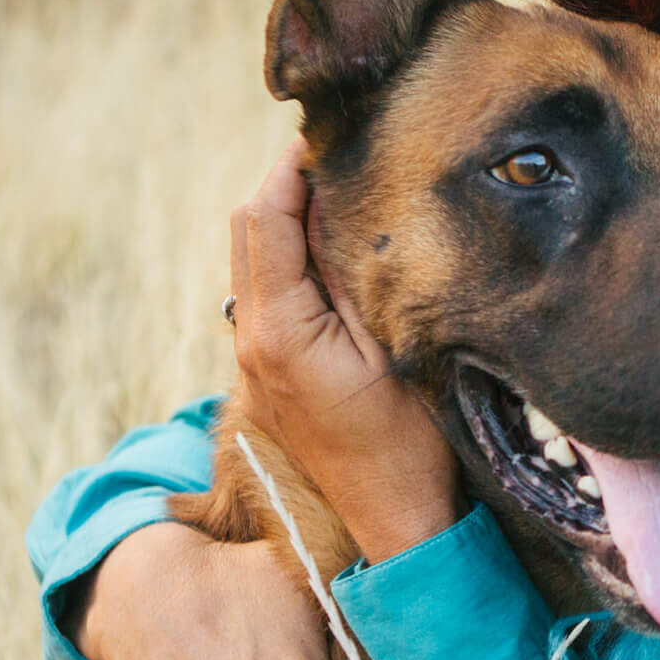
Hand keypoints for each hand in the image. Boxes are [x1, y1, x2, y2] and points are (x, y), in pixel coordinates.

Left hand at [229, 142, 462, 562]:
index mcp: (278, 329)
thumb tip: (339, 199)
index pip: (264, 218)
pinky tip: (338, 255)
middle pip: (247, 231)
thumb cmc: (411, 442)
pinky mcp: (270, 377)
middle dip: (285, 185)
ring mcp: (253, 363)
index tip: (331, 135)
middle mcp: (250, 342)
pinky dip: (293, 261)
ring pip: (255, 262)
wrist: (399, 525)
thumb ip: (354, 271)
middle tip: (341, 156)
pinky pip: (268, 296)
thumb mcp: (395, 344)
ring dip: (289, 222)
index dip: (292, 167)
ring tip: (344, 196)